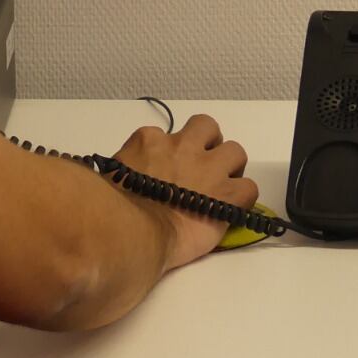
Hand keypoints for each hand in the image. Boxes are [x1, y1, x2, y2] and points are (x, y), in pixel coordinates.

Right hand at [111, 115, 257, 271]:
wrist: (134, 231)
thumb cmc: (111, 208)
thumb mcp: (109, 178)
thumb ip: (123, 171)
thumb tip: (123, 179)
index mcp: (149, 140)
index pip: (165, 137)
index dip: (169, 156)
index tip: (164, 173)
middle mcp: (182, 146)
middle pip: (206, 127)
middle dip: (207, 145)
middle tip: (200, 168)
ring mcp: (209, 167)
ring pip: (235, 151)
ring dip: (229, 167)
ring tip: (219, 187)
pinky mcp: (228, 194)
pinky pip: (248, 188)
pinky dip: (241, 198)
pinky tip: (230, 209)